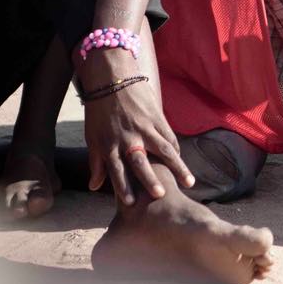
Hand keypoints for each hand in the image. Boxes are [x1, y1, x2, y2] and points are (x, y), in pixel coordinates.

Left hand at [80, 59, 194, 202]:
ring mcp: (145, 128)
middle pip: (140, 162)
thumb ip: (96, 163)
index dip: (123, 187)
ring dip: (177, 167)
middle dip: (150, 178)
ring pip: (163, 150)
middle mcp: (128, 138)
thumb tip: (94, 187)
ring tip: (189, 182)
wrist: (112, 80)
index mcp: (110, 144)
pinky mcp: (158, 118)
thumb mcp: (93, 138)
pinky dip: (176, 150)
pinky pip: (169, 136)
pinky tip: (181, 161)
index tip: (131, 203)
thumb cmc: (99, 112)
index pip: (117, 170)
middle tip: (160, 195)